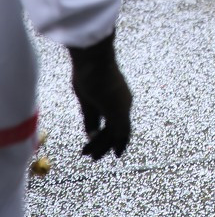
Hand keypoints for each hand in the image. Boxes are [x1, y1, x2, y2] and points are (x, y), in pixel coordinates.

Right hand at [68, 32, 131, 159]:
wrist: (94, 59)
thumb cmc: (88, 72)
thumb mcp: (87, 99)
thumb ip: (91, 118)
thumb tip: (92, 135)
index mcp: (118, 97)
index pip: (116, 121)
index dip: (109, 135)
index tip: (99, 143)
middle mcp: (124, 103)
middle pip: (116, 129)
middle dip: (104, 144)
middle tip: (92, 156)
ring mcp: (123, 107)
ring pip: (115, 133)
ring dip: (102, 147)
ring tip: (90, 157)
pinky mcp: (119, 111)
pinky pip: (115, 134)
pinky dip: (104, 144)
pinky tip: (94, 152)